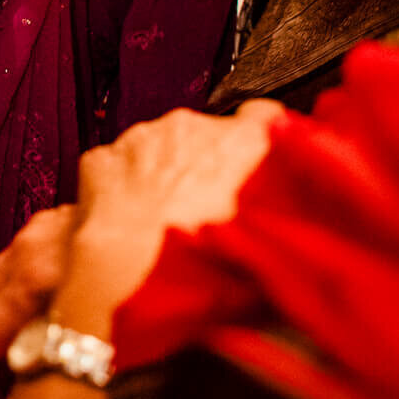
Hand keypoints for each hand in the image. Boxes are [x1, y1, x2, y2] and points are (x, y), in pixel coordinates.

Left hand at [50, 99, 284, 338]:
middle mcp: (192, 127)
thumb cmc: (210, 269)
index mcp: (245, 142)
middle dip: (207, 166)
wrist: (135, 281)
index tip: (258, 164)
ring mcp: (141, 139)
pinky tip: (129, 221)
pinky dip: (121, 185)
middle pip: (206, 136)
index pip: (266, 117)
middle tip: (209, 212)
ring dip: (164, 174)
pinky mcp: (101, 158)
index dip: (261, 142)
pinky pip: (116, 164)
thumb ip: (288, 212)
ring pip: (159, 148)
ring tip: (167, 224)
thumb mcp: (278, 246)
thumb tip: (297, 216)